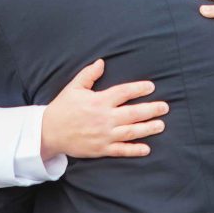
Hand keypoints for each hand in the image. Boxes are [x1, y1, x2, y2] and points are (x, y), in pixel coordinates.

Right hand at [41, 59, 168, 159]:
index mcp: (99, 101)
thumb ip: (88, 74)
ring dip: (148, 128)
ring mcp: (104, 135)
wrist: (48, 132)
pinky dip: (134, 150)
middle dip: (151, 109)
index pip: (124, 92)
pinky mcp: (101, 149)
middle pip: (133, 113)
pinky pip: (121, 150)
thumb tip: (102, 62)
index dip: (139, 89)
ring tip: (161, 125)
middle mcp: (105, 118)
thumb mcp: (73, 88)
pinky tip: (146, 148)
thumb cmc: (62, 108)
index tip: (151, 87)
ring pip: (131, 132)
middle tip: (165, 107)